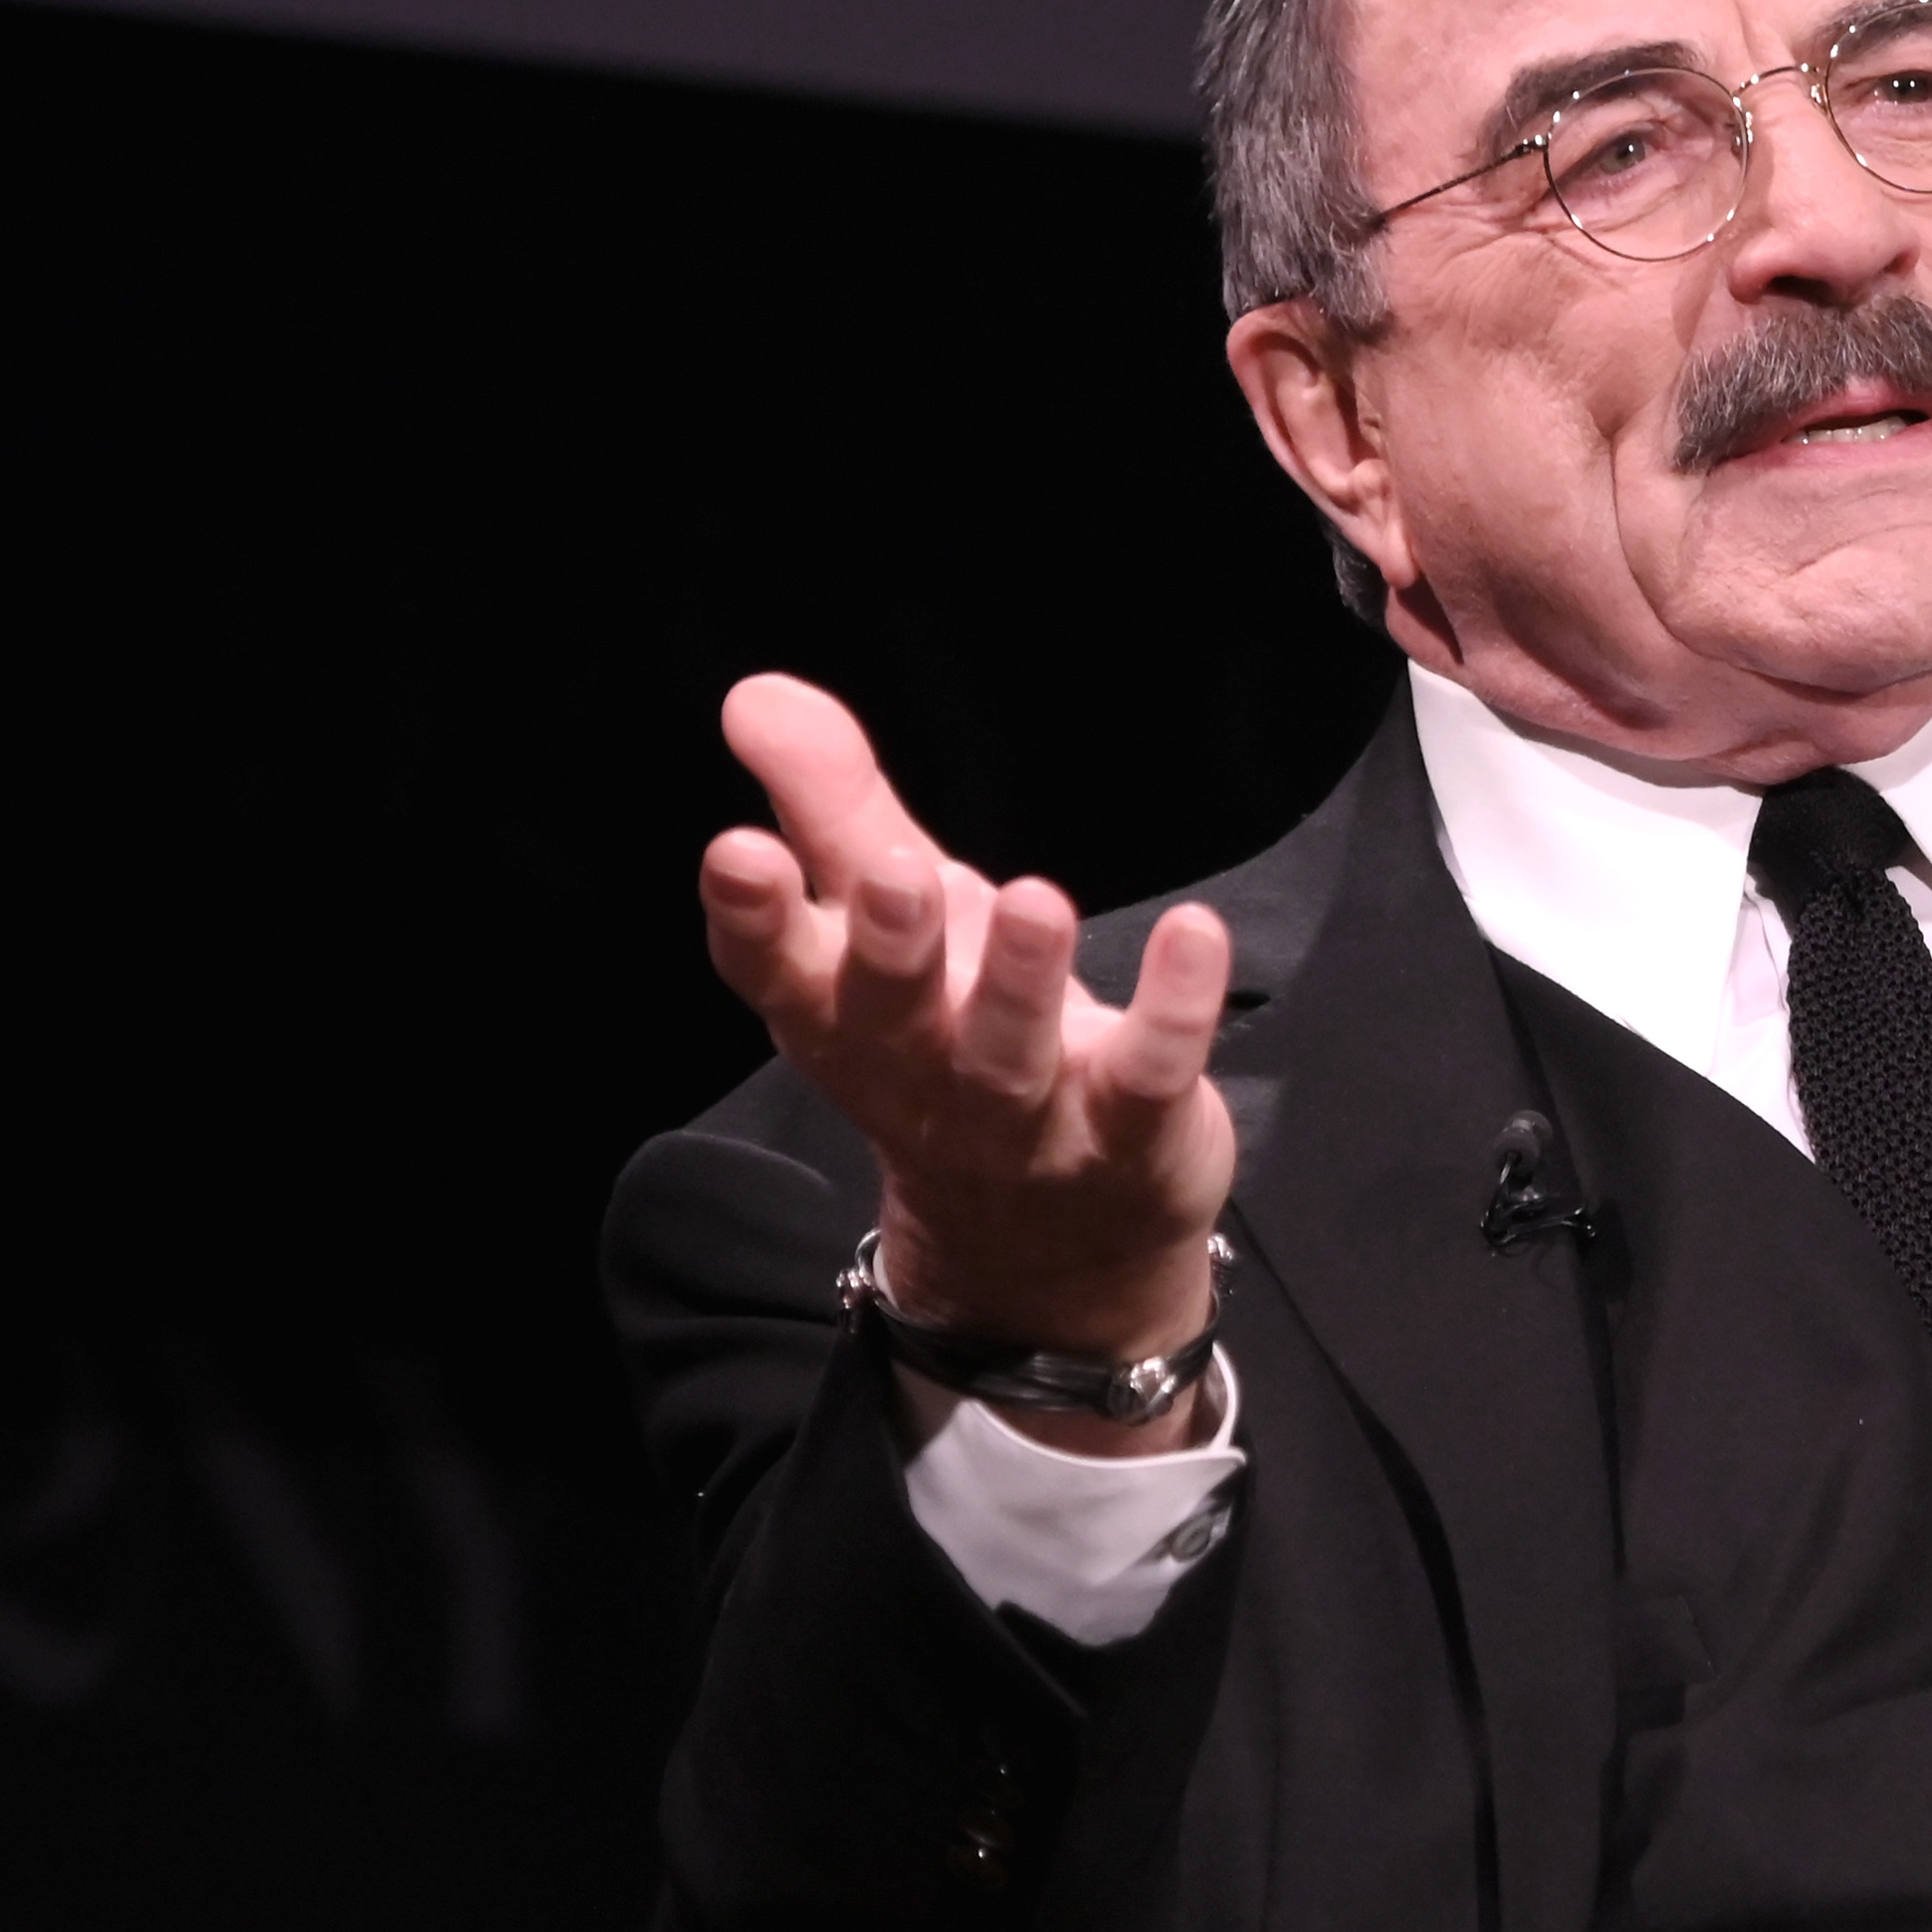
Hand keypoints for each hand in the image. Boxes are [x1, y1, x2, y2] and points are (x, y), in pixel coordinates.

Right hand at [699, 675, 1236, 1443]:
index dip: (750, 920)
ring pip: (1014, 1054)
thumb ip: (830, 808)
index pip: (776, 973)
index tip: (737, 851)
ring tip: (1041, 901)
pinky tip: (1194, 934)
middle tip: (894, 871)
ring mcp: (1027, 1115)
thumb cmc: (950, 1038)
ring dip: (1024, 981)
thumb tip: (756, 694)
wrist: (1048, 1237)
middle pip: (893, 1014)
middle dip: (889, 946)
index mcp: (840, 1017)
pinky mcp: (1130, 1132)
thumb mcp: (892, 918)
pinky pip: (1151, 1073)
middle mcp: (921, 1072)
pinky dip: (1174, 1010)